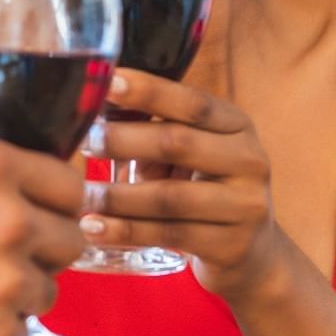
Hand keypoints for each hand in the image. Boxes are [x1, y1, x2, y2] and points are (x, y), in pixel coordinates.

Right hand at [0, 138, 85, 335]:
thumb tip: (27, 188)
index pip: (71, 183)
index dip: (52, 205)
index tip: (35, 219)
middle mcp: (9, 217)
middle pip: (70, 238)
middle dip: (39, 252)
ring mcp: (6, 279)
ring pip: (47, 291)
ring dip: (15, 297)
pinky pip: (21, 335)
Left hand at [82, 70, 291, 302]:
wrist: (253, 253)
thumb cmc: (206, 191)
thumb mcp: (193, 155)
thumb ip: (157, 132)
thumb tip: (97, 115)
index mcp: (237, 126)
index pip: (193, 103)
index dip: (150, 91)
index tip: (109, 82)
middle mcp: (248, 161)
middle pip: (179, 143)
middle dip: (125, 141)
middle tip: (87, 143)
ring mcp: (244, 205)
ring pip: (169, 197)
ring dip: (118, 196)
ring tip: (82, 196)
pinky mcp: (231, 245)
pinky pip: (168, 235)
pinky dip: (125, 232)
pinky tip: (93, 228)